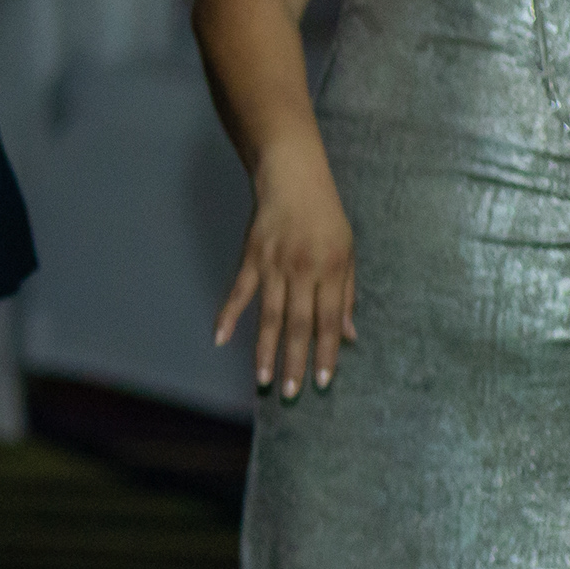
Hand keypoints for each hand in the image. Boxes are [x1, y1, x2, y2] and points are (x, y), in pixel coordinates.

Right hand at [215, 141, 356, 399]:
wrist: (292, 176)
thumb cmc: (326, 215)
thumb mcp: (348, 252)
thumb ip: (346, 295)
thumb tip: (348, 335)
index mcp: (332, 271)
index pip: (330, 321)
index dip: (326, 353)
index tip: (322, 381)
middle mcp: (303, 271)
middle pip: (300, 324)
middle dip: (296, 361)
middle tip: (291, 392)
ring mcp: (273, 264)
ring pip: (270, 315)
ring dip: (266, 350)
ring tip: (264, 380)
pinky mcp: (251, 257)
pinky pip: (239, 291)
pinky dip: (229, 315)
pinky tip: (221, 338)